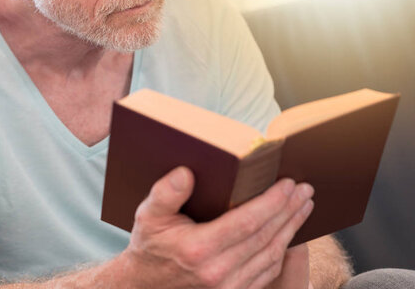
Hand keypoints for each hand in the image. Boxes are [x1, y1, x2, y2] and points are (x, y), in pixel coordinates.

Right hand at [122, 166, 313, 287]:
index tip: (288, 184)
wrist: (145, 285)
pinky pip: (267, 271)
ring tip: (303, 206)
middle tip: (305, 190)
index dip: (272, 202)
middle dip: (289, 210)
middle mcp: (217, 271)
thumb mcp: (148, 214)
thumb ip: (165, 192)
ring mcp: (228, 286)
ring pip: (272, 255)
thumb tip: (186, 173)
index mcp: (199, 249)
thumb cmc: (150, 245)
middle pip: (265, 236)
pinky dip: (283, 250)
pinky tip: (289, 232)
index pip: (247, 221)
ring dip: (292, 228)